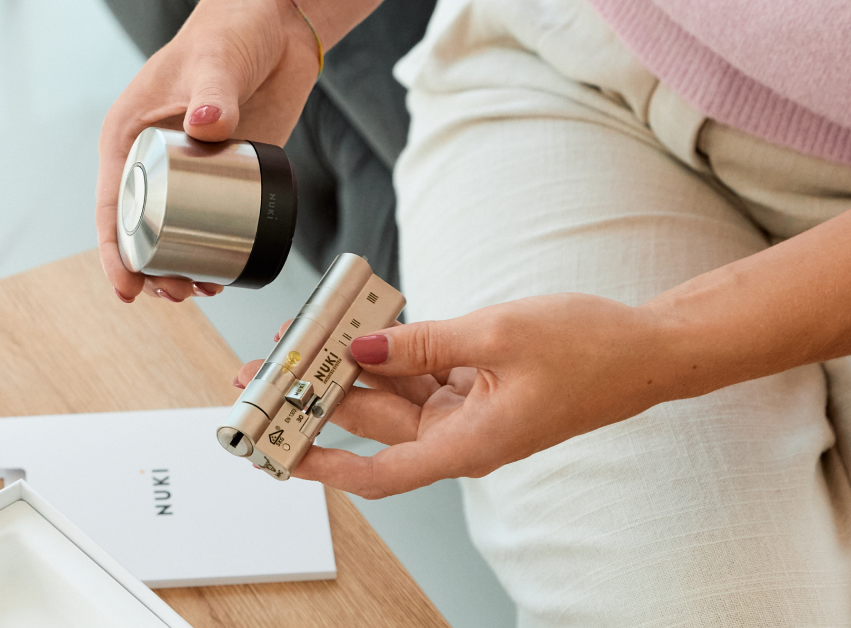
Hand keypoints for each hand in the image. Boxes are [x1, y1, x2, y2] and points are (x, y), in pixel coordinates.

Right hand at [96, 0, 320, 302]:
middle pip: (142, 231)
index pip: (112, 204)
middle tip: (179, 294)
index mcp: (129, 135)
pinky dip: (215, 253)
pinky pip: (214, 224)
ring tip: (202, 292)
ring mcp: (191, 172)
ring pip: (176, 235)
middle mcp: (154, 160)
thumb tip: (207, 124)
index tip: (126, 288)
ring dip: (183, 270)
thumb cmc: (229, 31)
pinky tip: (226, 277)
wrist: (277, 26)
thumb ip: (213, 91)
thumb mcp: (215, 61)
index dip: (115, 252)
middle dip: (153, 272)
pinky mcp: (227, 175)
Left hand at [235, 294, 672, 497]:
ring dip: (352, 362)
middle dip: (322, 392)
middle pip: (376, 421)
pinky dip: (393, 346)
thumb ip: (423, 342)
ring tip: (306, 333)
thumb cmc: (591, 351)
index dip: (327, 467)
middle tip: (273, 367)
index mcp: (468, 443)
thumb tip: (364, 346)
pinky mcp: (474, 382)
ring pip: (392, 389)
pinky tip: (362, 322)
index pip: (382, 473)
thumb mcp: (498, 335)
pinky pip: (419, 367)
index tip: (281, 454)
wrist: (647, 347)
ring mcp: (467, 408)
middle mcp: (461, 433)